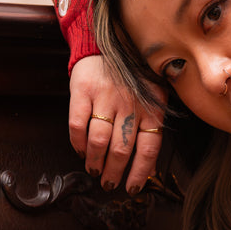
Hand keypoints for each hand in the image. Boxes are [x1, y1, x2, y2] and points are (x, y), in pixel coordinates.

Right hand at [68, 55, 166, 193]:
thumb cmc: (133, 76)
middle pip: (121, 150)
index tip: (131, 189)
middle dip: (113, 173)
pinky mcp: (83, 90)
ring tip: (94, 171)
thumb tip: (147, 166)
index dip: (139, 173)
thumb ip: (151, 124)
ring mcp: (106, 96)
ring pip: (99, 141)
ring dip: (95, 162)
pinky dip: (78, 143)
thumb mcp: (152, 96)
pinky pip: (77, 125)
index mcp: (151, 108)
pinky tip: (81, 151)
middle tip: (108, 183)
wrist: (108, 41)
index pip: (148, 149)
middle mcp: (130, 104)